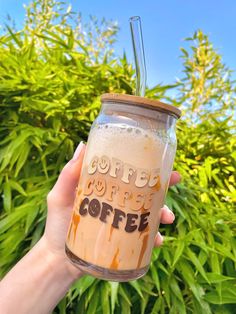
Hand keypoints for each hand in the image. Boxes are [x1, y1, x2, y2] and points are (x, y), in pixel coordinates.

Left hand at [43, 142, 179, 276]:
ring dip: (163, 212)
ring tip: (167, 217)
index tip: (160, 158)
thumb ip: (68, 175)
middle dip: (164, 184)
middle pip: (145, 191)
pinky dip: (154, 237)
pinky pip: (145, 238)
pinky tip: (157, 240)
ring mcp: (124, 222)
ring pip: (150, 213)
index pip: (128, 174)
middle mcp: (118, 203)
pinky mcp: (126, 242)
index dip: (145, 165)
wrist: (59, 260)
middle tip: (175, 179)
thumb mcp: (60, 196)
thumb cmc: (57, 224)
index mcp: (106, 189)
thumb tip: (83, 145)